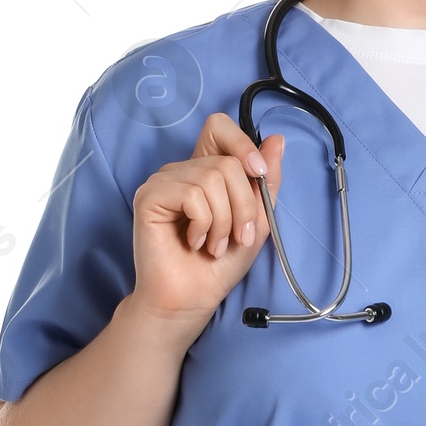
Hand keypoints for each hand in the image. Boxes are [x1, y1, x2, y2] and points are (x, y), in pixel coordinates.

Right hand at [129, 112, 284, 329]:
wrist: (193, 298)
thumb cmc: (220, 264)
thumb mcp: (258, 219)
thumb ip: (267, 180)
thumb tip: (276, 140)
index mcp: (205, 170)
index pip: (219, 127)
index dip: (242, 143)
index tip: (259, 174)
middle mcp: (182, 170)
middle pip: (226, 161)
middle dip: (244, 204)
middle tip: (238, 236)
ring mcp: (163, 181)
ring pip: (211, 177)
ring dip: (224, 220)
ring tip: (215, 244)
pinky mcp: (149, 197)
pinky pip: (191, 193)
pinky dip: (204, 223)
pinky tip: (195, 241)